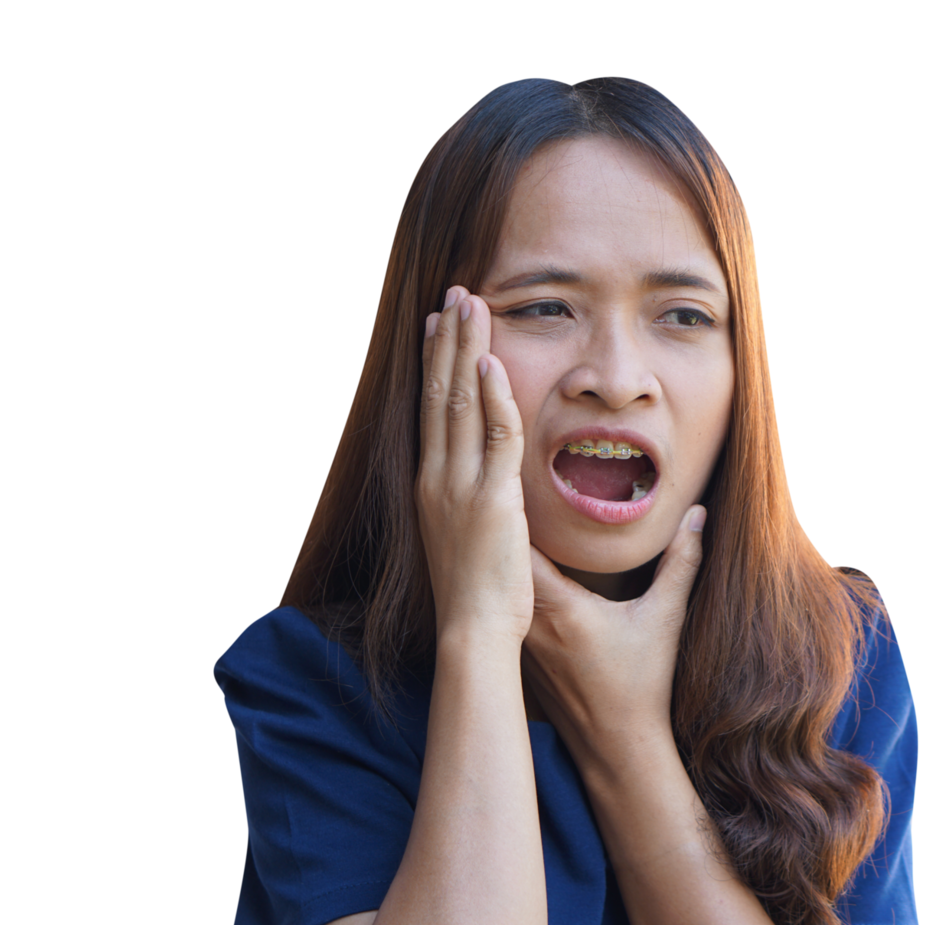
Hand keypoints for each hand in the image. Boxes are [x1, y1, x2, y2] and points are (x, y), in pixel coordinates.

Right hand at [415, 286, 533, 648]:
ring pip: (460, 403)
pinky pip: (494, 438)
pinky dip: (493, 397)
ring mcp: (459, 486)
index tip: (437, 323)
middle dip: (448, 339)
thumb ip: (473, 496)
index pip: (431, 408)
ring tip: (472, 305)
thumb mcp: (464, 532)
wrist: (472, 631)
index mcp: (430, 483)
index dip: (434, 362)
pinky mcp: (490, 500)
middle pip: (439, 393)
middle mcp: (437, 477)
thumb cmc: (477, 591)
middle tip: (456, 294)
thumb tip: (487, 476)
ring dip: (467, 350)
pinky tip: (492, 362)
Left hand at [521, 505, 707, 767]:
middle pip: (502, 562)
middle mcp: (528, 623)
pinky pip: (505, 610)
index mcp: (558, 608)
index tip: (522, 480)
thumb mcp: (665, 619)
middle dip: (507, 527)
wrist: (617, 748)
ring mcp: (519, 643)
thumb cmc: (641, 685)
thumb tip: (697, 514)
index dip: (517, 510)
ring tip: (507, 520)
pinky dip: (508, 588)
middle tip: (511, 488)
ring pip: (500, 587)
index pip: (520, 546)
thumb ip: (681, 562)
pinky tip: (513, 571)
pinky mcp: (520, 657)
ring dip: (504, 558)